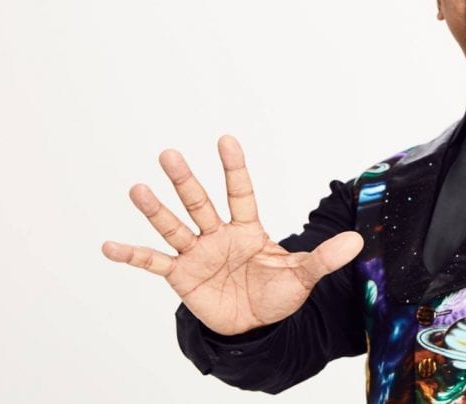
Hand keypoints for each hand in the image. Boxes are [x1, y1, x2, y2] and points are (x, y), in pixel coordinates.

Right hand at [101, 135, 363, 335]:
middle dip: (186, 179)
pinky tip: (108, 244)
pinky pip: (152, 263)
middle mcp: (218, 235)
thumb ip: (325, 258)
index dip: (234, 168)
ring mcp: (197, 254)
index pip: (240, 192)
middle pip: (200, 202)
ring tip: (138, 188)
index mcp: (247, 228)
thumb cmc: (277, 295)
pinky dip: (131, 254)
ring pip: (174, 226)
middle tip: (169, 153)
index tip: (225, 138)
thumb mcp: (302, 276)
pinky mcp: (181, 277)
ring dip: (156, 210)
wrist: (254, 327)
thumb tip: (358, 241)